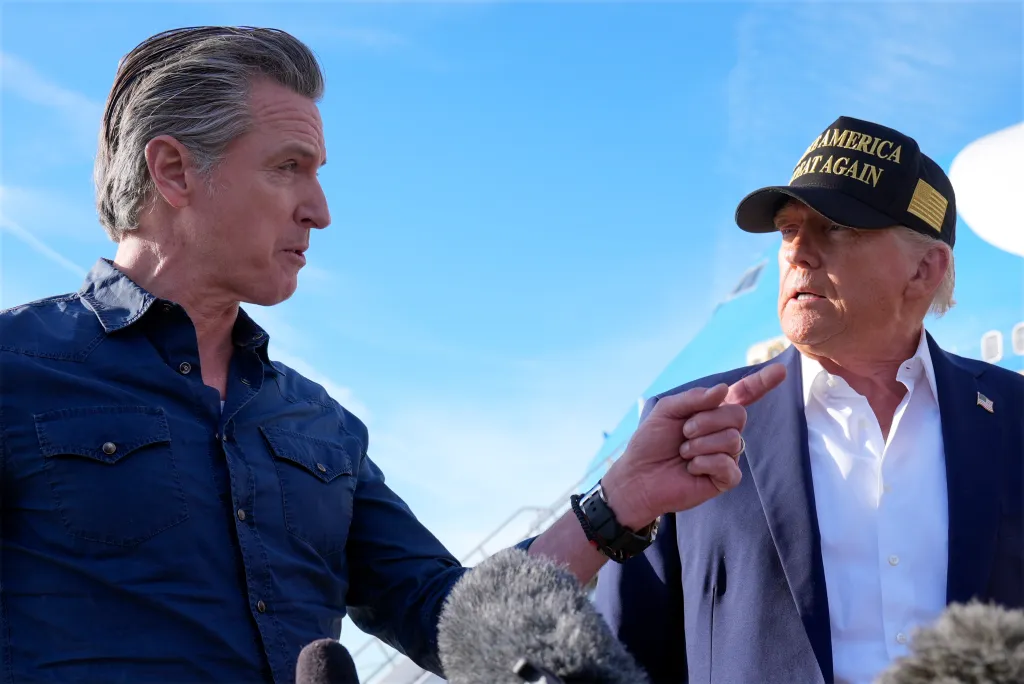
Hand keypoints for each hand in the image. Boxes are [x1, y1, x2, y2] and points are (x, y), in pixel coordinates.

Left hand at [601, 363, 786, 528]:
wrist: (638, 476)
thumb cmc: (650, 442)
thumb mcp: (666, 411)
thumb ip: (694, 398)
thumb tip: (724, 390)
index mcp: (711, 412)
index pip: (743, 395)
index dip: (761, 382)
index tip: (781, 370)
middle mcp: (723, 432)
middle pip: (738, 415)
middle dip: (706, 421)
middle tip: (685, 432)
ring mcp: (726, 455)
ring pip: (732, 439)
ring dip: (700, 444)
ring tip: (683, 453)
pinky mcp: (725, 479)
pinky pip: (728, 465)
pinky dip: (704, 463)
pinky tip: (691, 468)